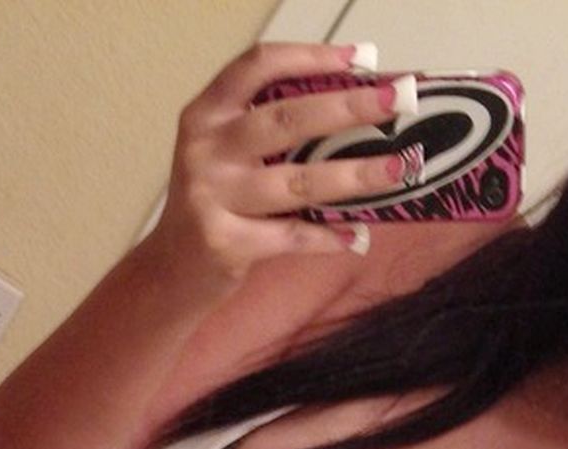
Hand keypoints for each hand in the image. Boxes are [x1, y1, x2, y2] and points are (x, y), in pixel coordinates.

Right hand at [147, 45, 422, 284]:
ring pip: (297, 181)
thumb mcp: (227, 153)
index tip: (362, 57)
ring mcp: (211, 197)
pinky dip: (327, 237)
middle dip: (349, 107)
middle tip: (398, 100)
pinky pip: (290, 236)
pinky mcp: (224, 243)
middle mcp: (204, 149)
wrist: (168, 273)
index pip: (258, 66)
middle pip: (287, 118)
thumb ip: (271, 128)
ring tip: (399, 169)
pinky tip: (357, 236)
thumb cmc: (214, 203)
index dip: (311, 56)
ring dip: (354, 175)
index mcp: (206, 114)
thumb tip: (355, 104)